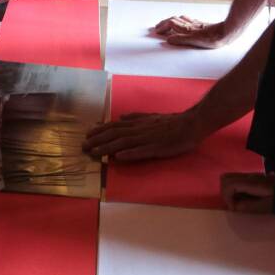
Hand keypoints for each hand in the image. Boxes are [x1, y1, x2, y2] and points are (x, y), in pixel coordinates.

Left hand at [83, 111, 201, 160]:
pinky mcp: (157, 147)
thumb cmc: (171, 122)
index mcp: (137, 122)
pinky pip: (141, 151)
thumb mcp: (150, 117)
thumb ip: (136, 117)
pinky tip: (118, 157)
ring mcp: (148, 138)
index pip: (114, 126)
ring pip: (124, 143)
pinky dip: (129, 154)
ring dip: (107, 148)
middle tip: (83, 147)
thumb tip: (120, 117)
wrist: (191, 124)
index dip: (99, 130)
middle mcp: (139, 129)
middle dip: (97, 140)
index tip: (87, 135)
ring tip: (94, 153)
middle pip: (114, 134)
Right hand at [154, 15, 231, 48]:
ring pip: (181, 19)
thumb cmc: (213, 38)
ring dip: (172, 20)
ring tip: (168, 23)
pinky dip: (183, 20)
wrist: (227, 32)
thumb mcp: (195, 41)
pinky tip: (185, 22)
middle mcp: (190, 24)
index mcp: (187, 28)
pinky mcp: (203, 25)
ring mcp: (196, 24)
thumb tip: (168, 39)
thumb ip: (181, 40)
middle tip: (158, 27)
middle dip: (165, 23)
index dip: (163, 27)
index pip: (171, 24)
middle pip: (174, 20)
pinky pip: (190, 20)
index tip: (157, 31)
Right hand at [220, 172, 274, 212]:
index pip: (229, 184)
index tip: (234, 208)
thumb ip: (250, 206)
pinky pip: (237, 180)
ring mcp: (250, 175)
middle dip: (225, 193)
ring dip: (229, 190)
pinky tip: (244, 197)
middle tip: (234, 205)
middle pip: (225, 178)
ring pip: (229, 178)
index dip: (227, 197)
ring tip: (237, 202)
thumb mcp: (268, 207)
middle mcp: (249, 176)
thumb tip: (235, 207)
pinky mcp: (253, 177)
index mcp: (252, 183)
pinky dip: (234, 189)